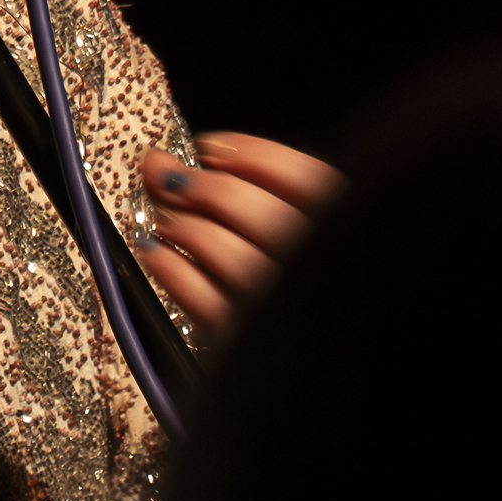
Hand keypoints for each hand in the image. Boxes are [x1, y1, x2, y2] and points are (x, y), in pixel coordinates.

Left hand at [138, 132, 343, 343]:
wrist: (297, 352)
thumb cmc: (284, 275)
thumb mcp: (276, 219)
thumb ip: (221, 182)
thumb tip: (157, 160)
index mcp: (343, 227)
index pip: (303, 177)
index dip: (248, 152)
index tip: (210, 148)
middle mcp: (319, 269)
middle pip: (259, 213)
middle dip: (205, 188)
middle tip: (178, 183)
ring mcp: (281, 308)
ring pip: (230, 256)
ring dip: (184, 228)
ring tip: (170, 221)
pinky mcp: (243, 341)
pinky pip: (202, 301)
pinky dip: (169, 269)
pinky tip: (157, 252)